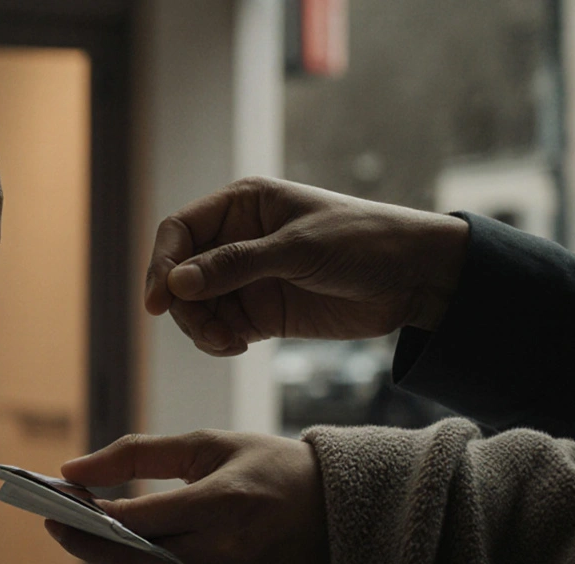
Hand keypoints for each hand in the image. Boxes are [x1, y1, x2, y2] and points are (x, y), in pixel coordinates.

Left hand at [46, 430, 329, 563]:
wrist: (342, 510)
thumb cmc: (269, 468)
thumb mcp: (208, 445)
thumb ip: (137, 454)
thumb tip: (71, 470)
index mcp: (221, 502)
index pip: (133, 520)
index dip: (88, 513)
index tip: (60, 501)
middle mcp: (228, 553)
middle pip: (133, 563)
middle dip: (88, 544)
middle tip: (62, 527)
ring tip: (108, 545)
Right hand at [145, 177, 469, 355]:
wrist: (416, 279)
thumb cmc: (363, 242)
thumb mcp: (298, 249)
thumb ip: (235, 265)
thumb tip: (177, 283)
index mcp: (241, 206)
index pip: (179, 231)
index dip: (162, 264)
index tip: (158, 302)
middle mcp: (236, 240)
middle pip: (180, 274)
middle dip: (185, 306)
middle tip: (208, 332)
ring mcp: (246, 278)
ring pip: (195, 306)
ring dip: (200, 328)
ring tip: (228, 343)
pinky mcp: (259, 312)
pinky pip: (218, 328)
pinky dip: (217, 342)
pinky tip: (238, 346)